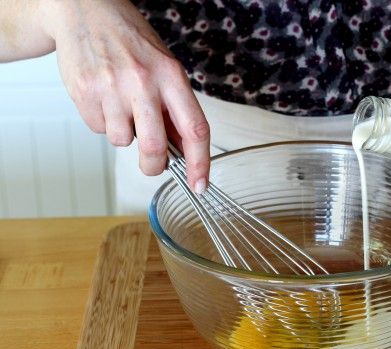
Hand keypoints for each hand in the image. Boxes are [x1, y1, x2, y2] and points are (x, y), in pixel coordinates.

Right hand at [46, 0, 210, 191]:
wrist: (85, 10)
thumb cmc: (130, 40)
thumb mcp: (165, 68)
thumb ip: (175, 108)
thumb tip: (185, 150)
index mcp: (171, 76)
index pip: (195, 129)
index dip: (200, 163)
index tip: (200, 185)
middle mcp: (143, 82)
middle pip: (155, 147)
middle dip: (154, 166)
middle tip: (153, 164)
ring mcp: (111, 88)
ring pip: (122, 141)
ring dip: (124, 134)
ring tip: (120, 105)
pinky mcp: (85, 92)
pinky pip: (98, 129)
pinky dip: (102, 122)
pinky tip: (103, 97)